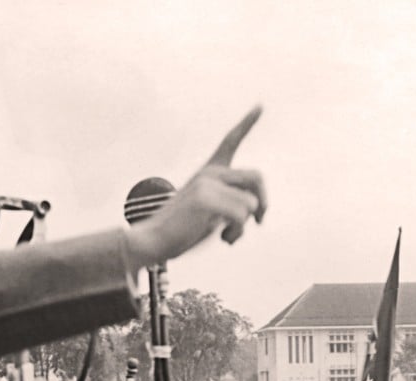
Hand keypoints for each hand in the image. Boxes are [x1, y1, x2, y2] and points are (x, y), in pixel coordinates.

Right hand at [128, 106, 267, 265]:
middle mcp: (210, 173)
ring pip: (251, 203)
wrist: (152, 239)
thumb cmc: (181, 230)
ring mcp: (207, 184)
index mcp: (209, 173)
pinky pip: (242, 215)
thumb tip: (259, 210)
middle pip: (257, 177)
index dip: (247, 123)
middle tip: (259, 221)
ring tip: (226, 235)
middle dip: (264, 202)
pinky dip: (236, 232)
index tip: (260, 106)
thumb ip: (231, 204)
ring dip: (244, 226)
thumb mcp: (210, 213)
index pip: (230, 141)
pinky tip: (222, 238)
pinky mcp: (205, 199)